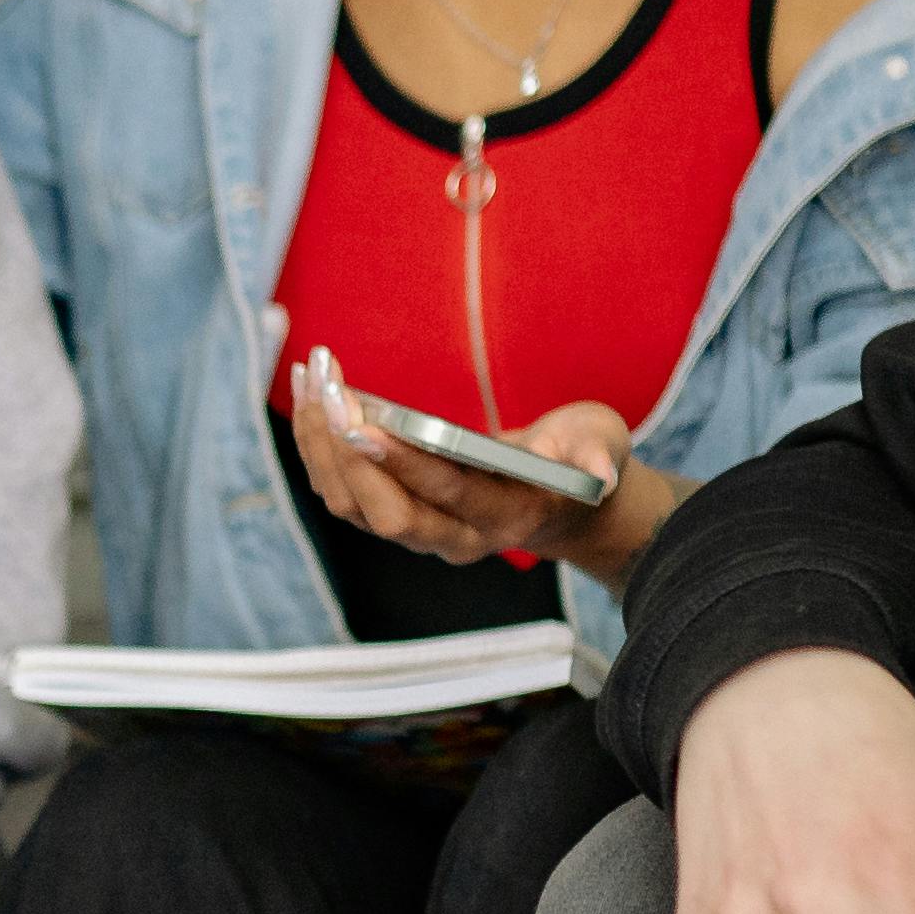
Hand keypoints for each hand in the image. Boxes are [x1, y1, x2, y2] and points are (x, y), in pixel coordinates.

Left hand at [282, 341, 679, 589]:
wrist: (561, 500)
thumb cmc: (579, 461)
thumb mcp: (601, 446)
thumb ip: (598, 456)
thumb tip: (601, 475)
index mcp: (505, 518)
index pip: (445, 494)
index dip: (402, 462)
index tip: (360, 419)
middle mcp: (453, 536)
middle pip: (382, 511)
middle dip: (346, 450)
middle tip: (328, 386)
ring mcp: (418, 530)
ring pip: (351, 503)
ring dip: (321, 442)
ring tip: (313, 377)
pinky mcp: (392, 513)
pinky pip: (342, 489)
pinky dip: (319, 443)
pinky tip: (312, 391)